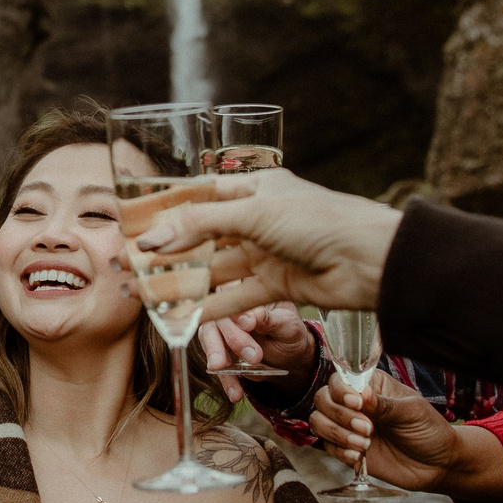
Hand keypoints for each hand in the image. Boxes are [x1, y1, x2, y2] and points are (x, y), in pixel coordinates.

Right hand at [129, 169, 401, 321]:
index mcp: (256, 188)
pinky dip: (210, 306)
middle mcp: (259, 220)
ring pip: (216, 269)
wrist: (370, 261)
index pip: (202, 195)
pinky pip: (235, 296)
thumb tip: (151, 238)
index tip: (136, 222)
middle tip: (133, 261)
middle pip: (204, 235)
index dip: (169, 209)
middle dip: (170, 249)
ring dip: (184, 281)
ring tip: (146, 291)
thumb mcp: (253, 213)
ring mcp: (266, 254)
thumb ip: (199, 226)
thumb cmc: (318, 221)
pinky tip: (181, 315)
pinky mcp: (276, 286)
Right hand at [198, 301, 315, 403]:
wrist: (290, 357)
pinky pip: (217, 365)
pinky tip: (235, 393)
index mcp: (245, 291)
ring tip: (225, 370)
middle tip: (253, 355)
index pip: (232, 291)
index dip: (235, 308)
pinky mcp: (219, 351)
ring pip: (209, 339)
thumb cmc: (290, 333)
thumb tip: (253, 315)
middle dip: (231, 338)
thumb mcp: (288, 325)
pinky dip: (225, 379)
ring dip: (218, 357)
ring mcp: (219, 330)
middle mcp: (228, 308)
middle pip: (217, 316)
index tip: (248, 324)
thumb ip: (270, 319)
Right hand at [310, 372, 459, 491]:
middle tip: (368, 428)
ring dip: (337, 434)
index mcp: (371, 386)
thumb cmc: (428, 430)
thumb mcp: (411, 412)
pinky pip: (327, 447)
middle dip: (340, 415)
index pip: (340, 380)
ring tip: (364, 444)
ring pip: (319, 422)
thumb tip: (362, 394)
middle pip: (322, 399)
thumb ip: (384, 404)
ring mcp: (348, 427)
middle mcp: (355, 404)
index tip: (358, 403)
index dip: (342, 391)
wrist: (436, 464)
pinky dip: (339, 451)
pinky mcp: (347, 449)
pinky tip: (359, 456)